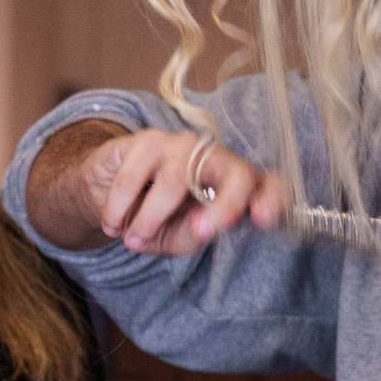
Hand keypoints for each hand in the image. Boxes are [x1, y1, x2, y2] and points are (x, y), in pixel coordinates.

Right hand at [42, 126, 290, 259]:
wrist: (108, 195)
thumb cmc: (154, 218)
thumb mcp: (177, 238)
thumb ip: (195, 235)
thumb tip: (201, 226)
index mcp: (233, 186)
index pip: (269, 185)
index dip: (273, 199)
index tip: (260, 219)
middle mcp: (216, 160)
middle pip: (239, 176)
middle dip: (225, 207)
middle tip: (200, 233)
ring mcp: (183, 146)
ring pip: (175, 182)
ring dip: (149, 220)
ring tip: (132, 240)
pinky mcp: (148, 140)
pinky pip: (135, 179)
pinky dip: (119, 208)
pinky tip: (113, 223)